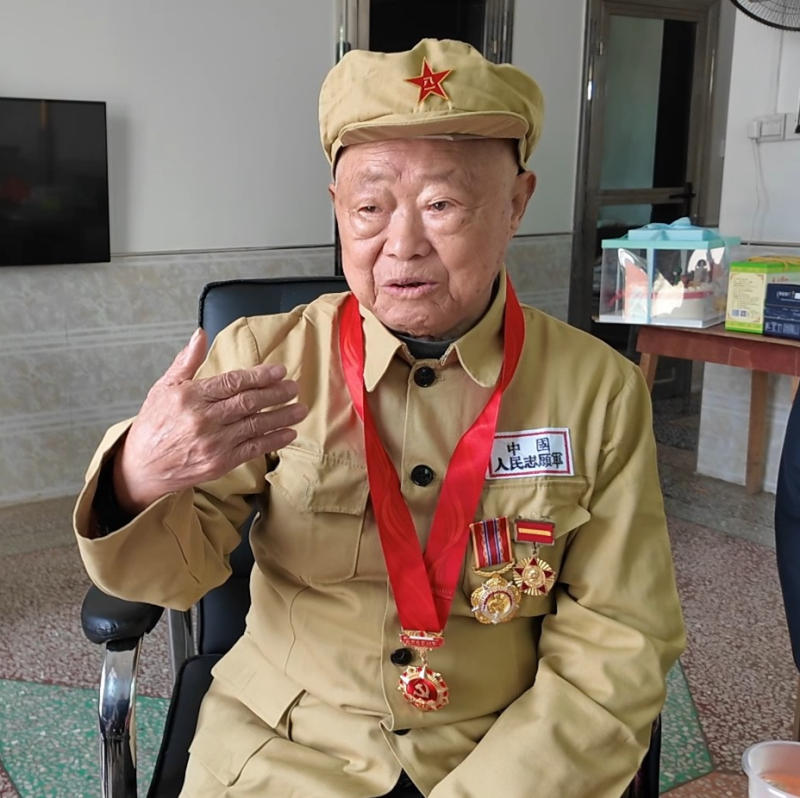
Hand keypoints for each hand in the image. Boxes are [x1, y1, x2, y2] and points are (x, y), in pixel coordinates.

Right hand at [112, 328, 307, 514]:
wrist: (142, 468)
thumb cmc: (154, 425)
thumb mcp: (163, 387)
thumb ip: (186, 361)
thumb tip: (200, 334)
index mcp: (190, 397)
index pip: (233, 382)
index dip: (260, 376)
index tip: (279, 371)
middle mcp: (203, 420)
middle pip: (248, 403)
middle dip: (276, 394)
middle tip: (294, 387)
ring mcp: (213, 443)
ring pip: (255, 425)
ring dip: (282, 417)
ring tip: (300, 409)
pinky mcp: (220, 463)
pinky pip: (253, 449)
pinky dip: (274, 441)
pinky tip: (289, 433)